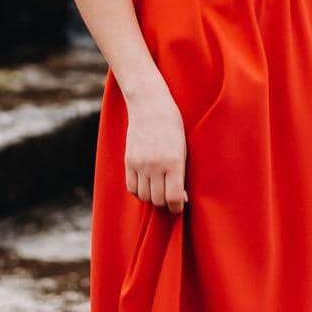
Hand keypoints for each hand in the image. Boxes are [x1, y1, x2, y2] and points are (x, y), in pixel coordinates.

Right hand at [125, 85, 188, 213]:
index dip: (177, 208)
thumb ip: (181, 173)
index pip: (173, 198)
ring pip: (144, 196)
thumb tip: (181, 198)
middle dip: (165, 203)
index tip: (179, 206)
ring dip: (152, 197)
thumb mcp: (182, 148)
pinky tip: (146, 184)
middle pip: (158, 200)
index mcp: (174, 162)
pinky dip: (139, 191)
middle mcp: (156, 165)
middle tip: (170, 198)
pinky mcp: (128, 160)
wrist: (149, 104)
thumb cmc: (172, 125)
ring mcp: (140, 163)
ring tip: (158, 189)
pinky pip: (131, 187)